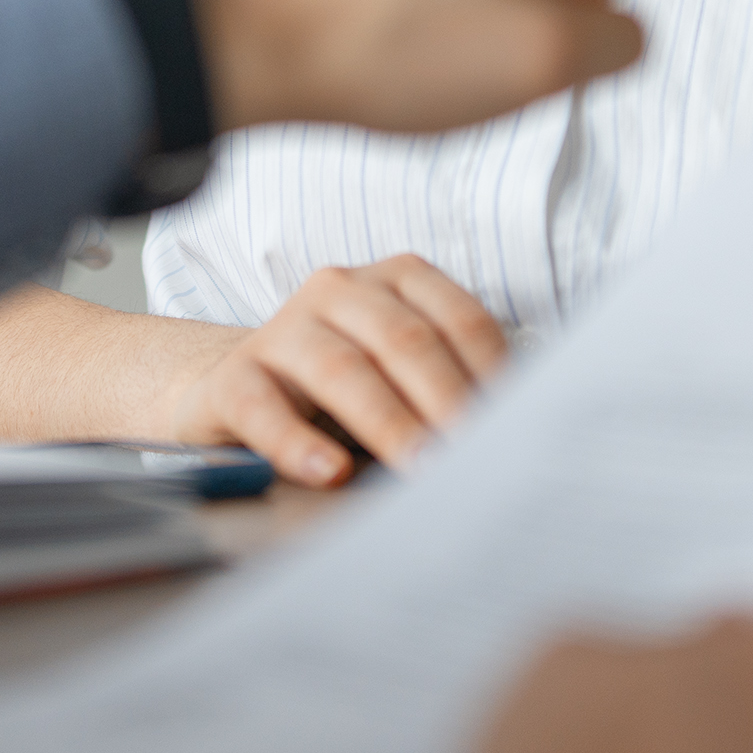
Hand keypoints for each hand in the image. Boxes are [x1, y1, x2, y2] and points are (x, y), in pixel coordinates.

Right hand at [152, 256, 506, 487]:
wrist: (242, 392)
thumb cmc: (347, 390)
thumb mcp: (403, 375)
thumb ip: (452, 389)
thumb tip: (513, 436)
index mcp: (395, 281)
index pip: (458, 319)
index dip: (491, 371)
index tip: (517, 424)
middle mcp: (340, 290)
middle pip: (404, 340)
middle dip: (446, 400)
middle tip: (475, 452)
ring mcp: (283, 329)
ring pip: (341, 369)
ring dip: (389, 423)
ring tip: (420, 467)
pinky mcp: (234, 377)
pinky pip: (264, 407)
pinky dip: (298, 443)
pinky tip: (329, 472)